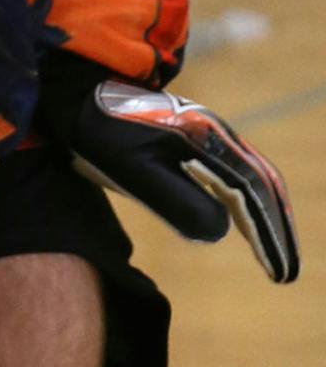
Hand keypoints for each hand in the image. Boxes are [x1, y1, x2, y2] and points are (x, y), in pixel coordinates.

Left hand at [66, 77, 299, 283]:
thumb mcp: (134, 171)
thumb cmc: (102, 134)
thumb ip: (178, 201)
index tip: (280, 273)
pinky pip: (234, 174)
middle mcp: (218, 138)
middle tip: (286, 273)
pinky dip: (247, 201)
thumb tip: (222, 231)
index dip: (269, 235)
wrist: (80, 93)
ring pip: (251, 180)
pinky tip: (241, 217)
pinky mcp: (193, 140)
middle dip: (277, 230)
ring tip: (272, 251)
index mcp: (209, 145)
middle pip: (262, 188)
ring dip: (266, 217)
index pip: (253, 197)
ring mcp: (207, 136)